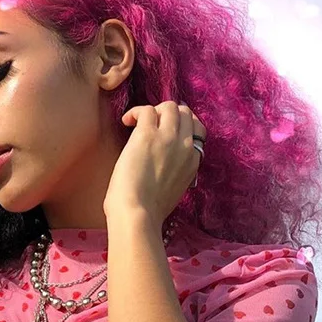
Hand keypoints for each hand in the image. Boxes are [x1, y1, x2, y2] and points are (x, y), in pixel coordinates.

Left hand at [103, 101, 206, 224]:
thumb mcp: (174, 191)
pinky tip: (126, 122)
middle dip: (169, 115)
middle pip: (186, 114)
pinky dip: (136, 112)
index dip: (180, 129)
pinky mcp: (148, 134)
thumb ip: (174, 175)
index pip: (195, 133)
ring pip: (170, 107)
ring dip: (155, 110)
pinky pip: (147, 109)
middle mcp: (185, 147)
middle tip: (152, 125)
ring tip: (139, 122)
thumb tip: (161, 169)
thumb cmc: (148, 212)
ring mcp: (168, 138)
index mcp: (193, 162)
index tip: (166, 133)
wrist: (138, 214)